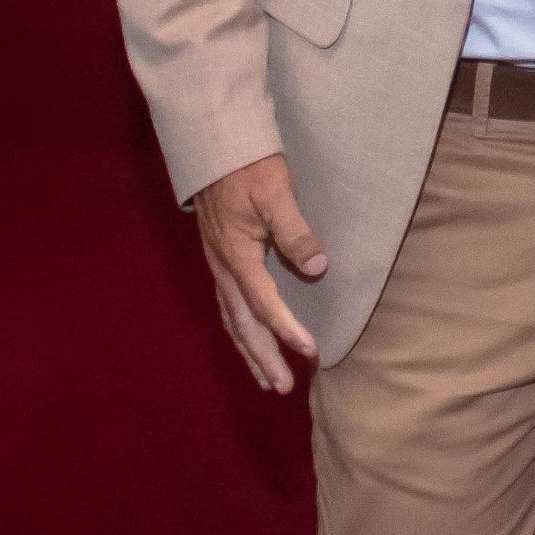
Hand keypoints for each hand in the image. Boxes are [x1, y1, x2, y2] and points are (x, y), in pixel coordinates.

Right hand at [195, 150, 325, 393]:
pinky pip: (228, 306)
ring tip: (267, 380)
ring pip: (232, 320)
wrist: (215, 147)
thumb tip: (318, 267)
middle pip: (242, 324)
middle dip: (263, 357)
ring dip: (250, 351)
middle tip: (282, 387)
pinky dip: (240, 331)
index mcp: (237, 256)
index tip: (311, 352)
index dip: (287, 330)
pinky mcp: (220, 260)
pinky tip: (250, 341)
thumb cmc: (249, 168)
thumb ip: (296, 231)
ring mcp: (218, 266)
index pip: (264, 303)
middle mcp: (224, 268)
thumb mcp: (277, 193)